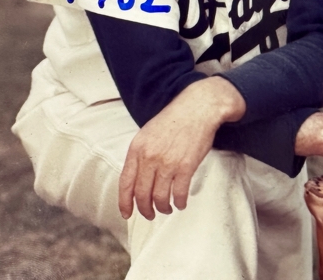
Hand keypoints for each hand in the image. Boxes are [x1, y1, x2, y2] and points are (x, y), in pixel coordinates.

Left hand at [118, 77, 245, 219]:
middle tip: (150, 214)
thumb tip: (137, 178)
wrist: (198, 108)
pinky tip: (180, 203)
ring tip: (166, 208)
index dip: (125, 202)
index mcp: (137, 149)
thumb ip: (140, 154)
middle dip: (145, 209)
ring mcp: (168, 162)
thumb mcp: (148, 133)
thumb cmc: (174, 119)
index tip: (127, 213)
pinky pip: (179, 192)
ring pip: (159, 197)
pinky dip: (179, 202)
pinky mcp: (186, 166)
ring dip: (162, 207)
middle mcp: (150, 158)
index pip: (125, 183)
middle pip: (142, 194)